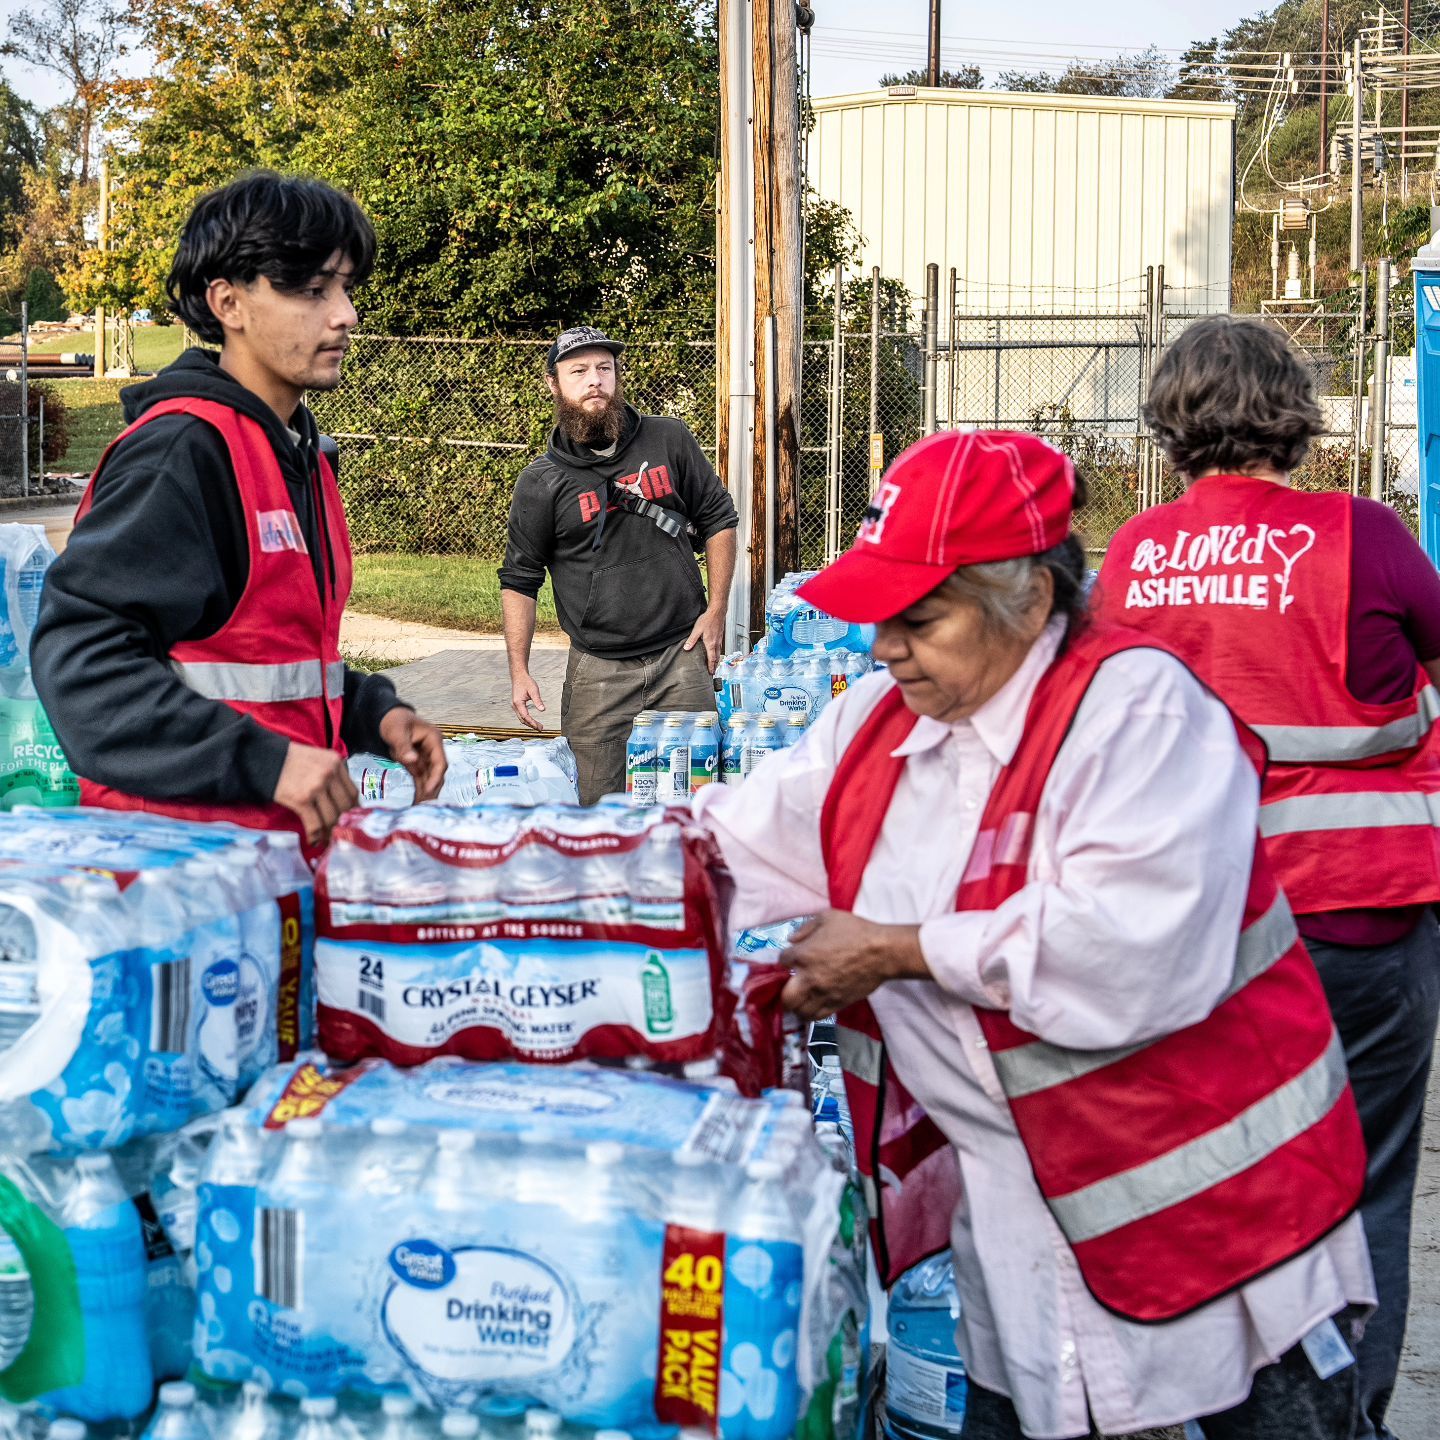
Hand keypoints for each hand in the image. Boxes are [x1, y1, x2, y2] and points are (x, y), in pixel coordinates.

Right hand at [273, 742, 359, 850]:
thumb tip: (343, 802)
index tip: (348, 819)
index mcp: (335, 762)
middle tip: (337, 832)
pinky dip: (316, 836)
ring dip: (329, 833)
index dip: (352, 810)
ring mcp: (317, 786)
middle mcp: (330, 773)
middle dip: (342, 823)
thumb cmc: (289, 760)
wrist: (262, 759)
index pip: (353, 792)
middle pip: (345, 806)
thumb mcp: (317, 759)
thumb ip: (332, 775)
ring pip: (332, 818)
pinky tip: (314, 841)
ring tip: (325, 839)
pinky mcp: (302, 799)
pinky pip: (315, 824)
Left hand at [379, 707, 446, 801]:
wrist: (386, 717)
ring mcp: (426, 757)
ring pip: (429, 778)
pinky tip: (417, 802)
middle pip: (436, 773)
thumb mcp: (396, 731)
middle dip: (432, 789)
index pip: (439, 762)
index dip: (436, 777)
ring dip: (426, 793)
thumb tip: (412, 760)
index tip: (429, 790)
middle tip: (425, 806)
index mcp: (433, 739)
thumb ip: (404, 745)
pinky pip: (420, 778)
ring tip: (420, 808)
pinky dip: (419, 789)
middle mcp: (433, 750)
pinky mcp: (417, 763)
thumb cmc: (393, 720)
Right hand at [511, 671, 545, 730]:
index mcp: (518, 703)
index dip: (532, 723)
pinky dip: (526, 719)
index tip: (539, 727)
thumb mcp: (534, 690)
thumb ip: (538, 701)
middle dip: (531, 725)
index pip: (525, 717)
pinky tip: (532, 720)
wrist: (519, 676)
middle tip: (540, 729)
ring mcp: (514, 705)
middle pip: (522, 720)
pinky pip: (521, 714)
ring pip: (521, 718)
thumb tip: (542, 710)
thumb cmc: (526, 682)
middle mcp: (515, 706)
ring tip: (538, 726)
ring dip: (529, 723)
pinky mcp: (516, 704)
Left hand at [684, 607, 725, 673]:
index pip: (711, 659)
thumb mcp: (697, 630)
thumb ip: (692, 640)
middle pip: (716, 658)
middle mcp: (716, 643)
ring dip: (716, 660)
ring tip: (714, 664)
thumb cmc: (708, 619)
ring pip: (718, 653)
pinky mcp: (720, 636)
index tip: (711, 673)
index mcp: (710, 644)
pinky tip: (715, 651)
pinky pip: (719, 647)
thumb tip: (687, 648)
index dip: (711, 667)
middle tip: (713, 672)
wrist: (717, 612)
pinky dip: (718, 653)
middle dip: (715, 665)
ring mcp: (719, 640)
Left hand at [780, 909, 927, 1020]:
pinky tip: (812, 1004)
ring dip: (797, 1004)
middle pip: (785, 997)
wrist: (882, 952)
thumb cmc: (856, 931)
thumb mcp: (827, 917)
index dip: (784, 958)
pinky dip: (811, 1012)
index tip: (791, 957)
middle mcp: (810, 978)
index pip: (781, 961)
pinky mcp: (837, 1003)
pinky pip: (817, 1016)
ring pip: (800, 1011)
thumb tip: (792, 940)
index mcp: (804, 955)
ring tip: (800, 997)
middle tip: (789, 985)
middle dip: (783, 991)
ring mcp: (823, 994)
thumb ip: (805, 928)